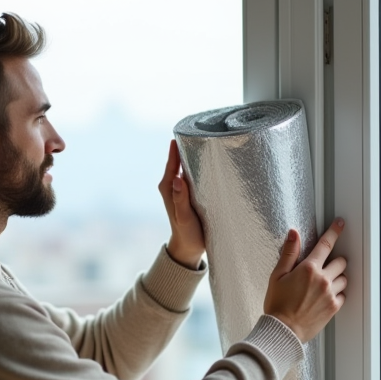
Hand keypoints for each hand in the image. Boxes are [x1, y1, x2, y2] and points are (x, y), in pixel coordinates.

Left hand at [159, 140, 205, 268]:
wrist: (188, 248)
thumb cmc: (186, 233)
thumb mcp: (183, 218)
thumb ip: (180, 199)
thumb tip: (177, 178)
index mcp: (168, 187)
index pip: (172, 160)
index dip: (178, 145)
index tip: (188, 131)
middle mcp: (172, 185)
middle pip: (180, 159)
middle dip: (189, 147)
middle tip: (205, 133)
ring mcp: (181, 188)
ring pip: (188, 166)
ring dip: (197, 156)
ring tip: (212, 143)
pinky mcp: (189, 193)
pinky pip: (194, 175)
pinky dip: (201, 167)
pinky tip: (213, 162)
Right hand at [263, 219, 347, 343]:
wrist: (283, 331)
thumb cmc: (277, 304)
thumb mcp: (277, 275)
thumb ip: (289, 253)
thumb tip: (294, 234)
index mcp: (309, 269)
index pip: (326, 244)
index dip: (334, 232)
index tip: (340, 224)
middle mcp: (323, 280)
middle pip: (341, 261)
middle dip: (335, 260)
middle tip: (325, 265)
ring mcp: (330, 294)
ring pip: (344, 278)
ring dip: (338, 277)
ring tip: (324, 282)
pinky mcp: (333, 307)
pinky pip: (343, 294)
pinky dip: (337, 292)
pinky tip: (325, 295)